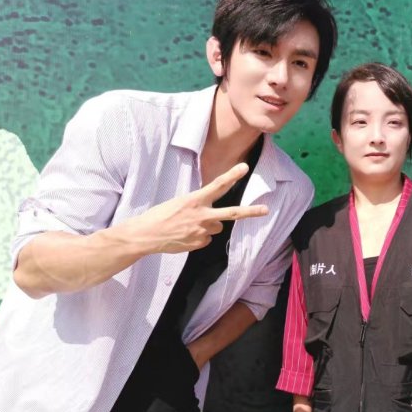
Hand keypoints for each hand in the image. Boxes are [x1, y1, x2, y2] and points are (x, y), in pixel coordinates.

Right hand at [128, 163, 268, 253]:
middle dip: (251, 211)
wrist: (146, 235)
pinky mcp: (199, 243)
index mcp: (195, 200)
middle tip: (266, 210)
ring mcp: (202, 231)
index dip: (232, 175)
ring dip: (207, 226)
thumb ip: (199, 208)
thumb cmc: (159, 216)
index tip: (245, 167)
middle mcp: (202, 215)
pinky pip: (206, 239)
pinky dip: (198, 237)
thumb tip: (215, 222)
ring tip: (188, 225)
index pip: (218, 185)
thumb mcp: (179, 203)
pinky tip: (184, 235)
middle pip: (232, 213)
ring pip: (216, 227)